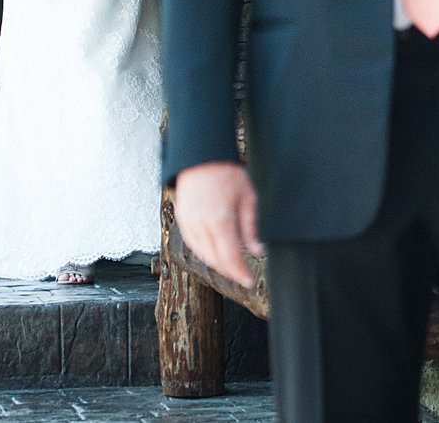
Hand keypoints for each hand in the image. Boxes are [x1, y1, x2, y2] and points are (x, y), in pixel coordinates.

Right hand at [174, 161, 261, 288]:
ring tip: (231, 267)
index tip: (249, 281)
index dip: (240, 273)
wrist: (202, 156)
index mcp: (220, 220)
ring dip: (217, 265)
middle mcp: (201, 224)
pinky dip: (204, 253)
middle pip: (215, 260)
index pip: (230, 257)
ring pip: (202, 255)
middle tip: (243, 277)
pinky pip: (192, 245)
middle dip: (230, 272)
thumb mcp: (248, 199)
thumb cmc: (227, 173)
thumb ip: (250, 229)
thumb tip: (257, 251)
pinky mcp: (181, 219)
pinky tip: (214, 254)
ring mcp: (188, 223)